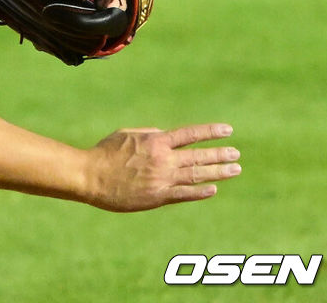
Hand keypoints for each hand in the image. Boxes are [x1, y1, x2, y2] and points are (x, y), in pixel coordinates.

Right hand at [85, 124, 240, 211]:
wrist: (91, 176)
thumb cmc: (105, 153)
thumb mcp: (126, 134)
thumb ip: (148, 134)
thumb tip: (165, 134)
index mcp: (155, 142)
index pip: (190, 135)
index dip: (210, 132)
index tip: (227, 130)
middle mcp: (163, 159)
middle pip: (198, 156)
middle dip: (220, 154)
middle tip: (236, 154)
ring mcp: (162, 179)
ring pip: (196, 175)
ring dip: (218, 172)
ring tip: (234, 169)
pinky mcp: (158, 197)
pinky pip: (185, 194)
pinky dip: (200, 192)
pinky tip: (213, 189)